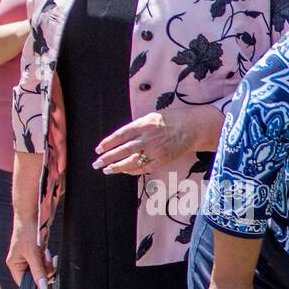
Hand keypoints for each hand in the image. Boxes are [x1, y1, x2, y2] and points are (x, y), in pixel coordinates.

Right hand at [6, 213, 51, 288]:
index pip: (24, 283)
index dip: (36, 283)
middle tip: (48, 261)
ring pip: (43, 271)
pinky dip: (49, 260)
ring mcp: (30, 259)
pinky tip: (47, 252)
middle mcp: (21, 264)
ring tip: (46, 254)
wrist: (33, 216)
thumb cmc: (28, 233)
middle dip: (45, 271)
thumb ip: (38, 271)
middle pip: (36, 278)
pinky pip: (46, 264)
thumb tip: (42, 288)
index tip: (46, 279)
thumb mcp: (33, 254)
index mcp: (15, 265)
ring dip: (48, 265)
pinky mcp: (37, 255)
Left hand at [93, 106, 207, 175]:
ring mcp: (156, 150)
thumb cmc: (170, 120)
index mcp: (143, 124)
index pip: (121, 135)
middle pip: (124, 149)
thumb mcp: (150, 117)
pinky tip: (124, 171)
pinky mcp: (163, 159)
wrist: (191, 128)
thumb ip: (135, 127)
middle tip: (96, 163)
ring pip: (133, 161)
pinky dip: (134, 170)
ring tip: (107, 170)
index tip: (98, 149)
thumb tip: (119, 139)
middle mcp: (149, 138)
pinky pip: (145, 167)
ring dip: (118, 167)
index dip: (108, 143)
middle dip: (108, 157)